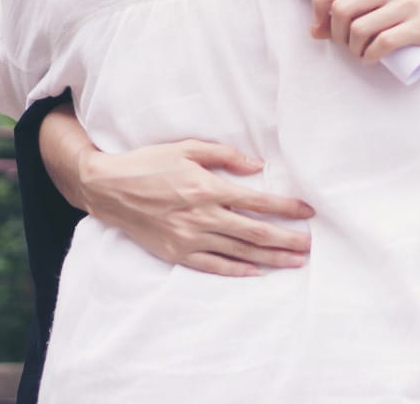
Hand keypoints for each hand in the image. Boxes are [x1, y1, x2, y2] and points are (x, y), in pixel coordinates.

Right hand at [77, 139, 314, 276]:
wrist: (109, 189)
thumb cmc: (149, 163)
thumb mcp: (187, 148)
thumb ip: (224, 155)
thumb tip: (257, 166)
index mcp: (207, 188)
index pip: (257, 201)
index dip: (285, 208)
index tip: (307, 212)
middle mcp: (202, 217)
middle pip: (254, 232)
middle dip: (286, 240)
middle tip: (310, 246)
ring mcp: (189, 238)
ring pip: (239, 252)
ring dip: (270, 258)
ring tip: (294, 262)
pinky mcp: (176, 253)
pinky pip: (213, 266)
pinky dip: (237, 270)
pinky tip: (256, 273)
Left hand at [310, 0, 419, 66]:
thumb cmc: (417, 11)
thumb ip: (356, 5)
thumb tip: (315, 30)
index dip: (319, 1)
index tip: (319, 22)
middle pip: (342, 8)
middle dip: (336, 33)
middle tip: (344, 44)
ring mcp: (409, 2)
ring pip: (358, 29)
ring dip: (352, 49)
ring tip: (360, 52)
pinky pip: (381, 44)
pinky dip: (369, 56)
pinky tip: (371, 59)